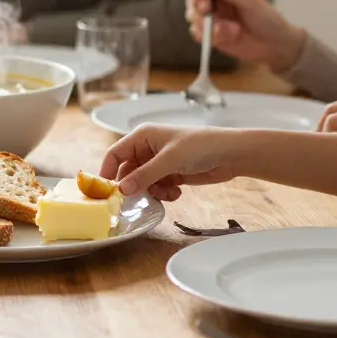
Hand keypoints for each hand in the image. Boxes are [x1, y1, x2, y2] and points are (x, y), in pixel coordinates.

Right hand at [100, 125, 243, 200]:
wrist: (230, 154)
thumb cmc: (199, 146)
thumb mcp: (169, 160)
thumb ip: (144, 175)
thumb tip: (121, 189)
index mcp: (142, 136)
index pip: (115, 154)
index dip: (108, 172)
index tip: (106, 192)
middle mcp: (148, 148)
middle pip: (128, 172)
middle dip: (133, 186)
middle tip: (137, 201)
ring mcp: (159, 162)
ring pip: (143, 183)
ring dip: (152, 192)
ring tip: (166, 193)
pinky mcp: (171, 174)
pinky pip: (157, 188)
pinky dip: (163, 193)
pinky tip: (177, 193)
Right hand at [183, 0, 306, 71]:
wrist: (276, 45)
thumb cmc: (266, 18)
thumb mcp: (248, 0)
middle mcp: (214, 6)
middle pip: (191, 3)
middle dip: (198, 8)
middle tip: (208, 11)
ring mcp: (212, 23)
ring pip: (194, 21)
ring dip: (208, 26)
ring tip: (232, 30)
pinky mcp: (213, 39)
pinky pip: (200, 37)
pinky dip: (212, 37)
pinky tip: (230, 37)